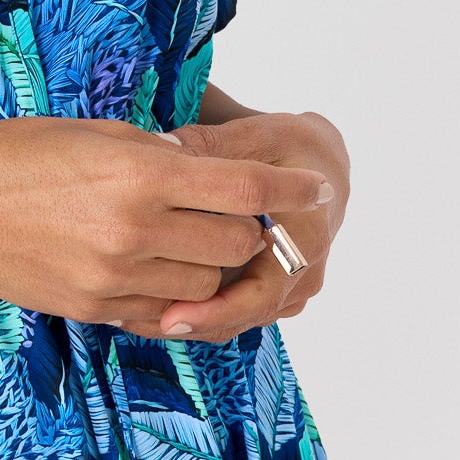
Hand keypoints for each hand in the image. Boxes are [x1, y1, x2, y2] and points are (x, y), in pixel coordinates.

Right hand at [0, 115, 330, 329]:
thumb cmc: (19, 153)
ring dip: (212, 266)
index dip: (287, 187)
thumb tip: (211, 168)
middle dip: (247, 228)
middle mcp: (136, 230)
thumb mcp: (96, 133)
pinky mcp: (98, 309)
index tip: (314, 186)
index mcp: (140, 174)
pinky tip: (160, 269)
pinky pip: (165, 313)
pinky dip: (176, 295)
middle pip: (235, 244)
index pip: (242, 186)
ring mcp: (117, 277)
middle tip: (236, 212)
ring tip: (191, 239)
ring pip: (207, 287)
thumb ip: (159, 155)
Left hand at [152, 110, 350, 341]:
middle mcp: (305, 271)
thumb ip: (210, 145)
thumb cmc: (288, 147)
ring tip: (138, 319)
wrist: (322, 165)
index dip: (215, 310)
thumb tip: (160, 146)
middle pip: (246, 314)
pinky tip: (160, 307)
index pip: (261, 293)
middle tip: (139, 323)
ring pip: (241, 319)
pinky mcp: (279, 292)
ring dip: (195, 321)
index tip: (172, 316)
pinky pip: (241, 313)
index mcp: (306, 236)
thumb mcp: (255, 135)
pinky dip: (205, 313)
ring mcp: (293, 287)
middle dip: (194, 322)